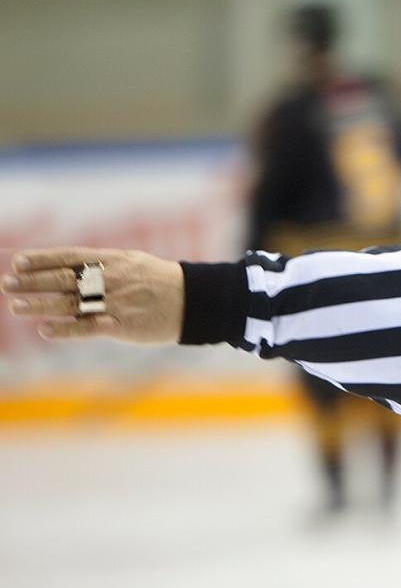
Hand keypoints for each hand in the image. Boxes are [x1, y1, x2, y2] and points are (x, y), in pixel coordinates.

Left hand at [2, 248, 183, 344]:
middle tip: (7, 282)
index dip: (43, 259)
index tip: (18, 261)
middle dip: (34, 281)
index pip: (71, 257)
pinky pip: (89, 327)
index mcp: (113, 261)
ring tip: (15, 306)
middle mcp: (111, 280)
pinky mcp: (122, 325)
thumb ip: (101, 265)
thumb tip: (68, 266)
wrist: (193, 300)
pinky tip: (45, 330)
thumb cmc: (160, 281)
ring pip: (72, 303)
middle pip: (65, 279)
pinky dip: (66, 329)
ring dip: (41, 305)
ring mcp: (116, 303)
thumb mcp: (133, 262)